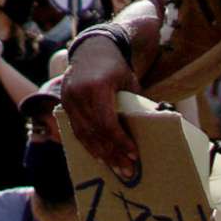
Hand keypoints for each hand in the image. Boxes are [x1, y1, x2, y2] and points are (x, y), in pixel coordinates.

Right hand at [58, 37, 139, 179]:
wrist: (91, 49)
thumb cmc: (115, 66)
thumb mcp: (130, 80)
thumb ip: (137, 102)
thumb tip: (156, 124)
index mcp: (97, 87)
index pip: (107, 122)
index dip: (120, 142)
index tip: (134, 155)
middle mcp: (79, 95)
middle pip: (96, 133)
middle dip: (113, 154)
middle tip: (127, 171)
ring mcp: (69, 100)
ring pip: (84, 135)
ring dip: (100, 154)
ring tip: (115, 169)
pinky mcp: (65, 104)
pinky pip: (76, 130)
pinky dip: (88, 145)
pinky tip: (99, 157)